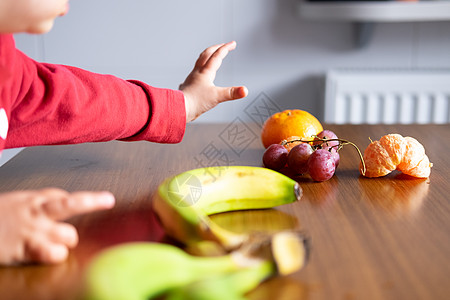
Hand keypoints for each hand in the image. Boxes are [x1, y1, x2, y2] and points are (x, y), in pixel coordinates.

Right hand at [0, 188, 114, 264]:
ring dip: (68, 241)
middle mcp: (36, 211)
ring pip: (68, 234)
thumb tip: (58, 208)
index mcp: (33, 200)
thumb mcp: (15, 205)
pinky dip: (56, 255)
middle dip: (91, 204)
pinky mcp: (25, 248)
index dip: (82, 200)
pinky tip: (53, 254)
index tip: (104, 199)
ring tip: (60, 245)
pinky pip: (52, 253)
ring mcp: (33, 229)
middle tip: (108, 200)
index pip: (64, 197)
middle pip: (72, 204)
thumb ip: (37, 206)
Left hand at [180, 41, 247, 121]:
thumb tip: (245, 90)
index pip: (217, 56)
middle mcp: (197, 73)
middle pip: (206, 55)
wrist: (179, 108)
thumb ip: (232, 93)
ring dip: (206, 56)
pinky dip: (199, 70)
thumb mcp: (217, 96)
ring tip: (210, 56)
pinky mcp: (188, 87)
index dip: (226, 48)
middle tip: (223, 45)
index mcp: (205, 72)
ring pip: (199, 63)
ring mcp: (191, 79)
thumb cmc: (195, 102)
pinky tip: (198, 75)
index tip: (232, 43)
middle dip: (216, 48)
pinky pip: (194, 74)